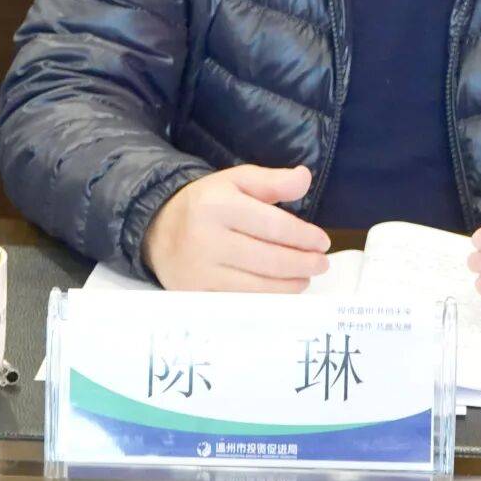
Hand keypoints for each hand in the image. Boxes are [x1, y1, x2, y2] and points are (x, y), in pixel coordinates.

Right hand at [141, 164, 329, 291]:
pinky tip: (280, 291)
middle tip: (321, 264)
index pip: (272, 225)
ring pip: (255, 286)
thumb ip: (272, 180)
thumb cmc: (207, 202)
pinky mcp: (194, 294)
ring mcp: (199, 271)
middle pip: (267, 259)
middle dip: (301, 264)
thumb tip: (304, 178)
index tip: (323, 241)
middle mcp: (207, 239)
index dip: (303, 236)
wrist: (157, 228)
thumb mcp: (237, 180)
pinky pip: (238, 302)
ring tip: (305, 278)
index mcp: (219, 205)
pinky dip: (265, 299)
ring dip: (288, 285)